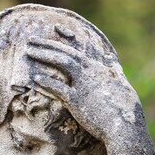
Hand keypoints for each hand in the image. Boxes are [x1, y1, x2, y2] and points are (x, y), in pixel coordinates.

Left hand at [26, 26, 140, 143]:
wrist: (124, 126)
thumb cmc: (125, 110)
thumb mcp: (122, 85)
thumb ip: (115, 71)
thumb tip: (113, 60)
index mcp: (100, 68)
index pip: (82, 47)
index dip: (67, 37)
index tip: (55, 27)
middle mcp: (91, 71)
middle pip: (67, 52)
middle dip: (48, 43)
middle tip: (31, 39)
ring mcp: (84, 84)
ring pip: (62, 62)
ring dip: (44, 55)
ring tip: (28, 51)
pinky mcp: (77, 100)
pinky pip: (58, 88)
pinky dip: (47, 82)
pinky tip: (35, 78)